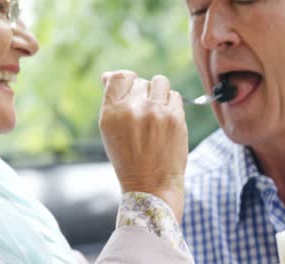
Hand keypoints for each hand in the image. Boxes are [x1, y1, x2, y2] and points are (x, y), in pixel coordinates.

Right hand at [99, 70, 187, 221]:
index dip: (128, 81)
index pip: (120, 76)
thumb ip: (111, 102)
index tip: (133, 93)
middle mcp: (132, 109)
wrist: (151, 186)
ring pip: (161, 82)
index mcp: (111, 112)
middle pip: (142, 81)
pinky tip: (167, 122)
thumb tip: (108, 76)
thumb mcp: (109, 131)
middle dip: (144, 95)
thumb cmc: (129, 158)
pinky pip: (176, 96)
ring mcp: (155, 112)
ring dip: (160, 94)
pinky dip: (172, 105)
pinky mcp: (175, 118)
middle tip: (145, 117)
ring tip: (157, 114)